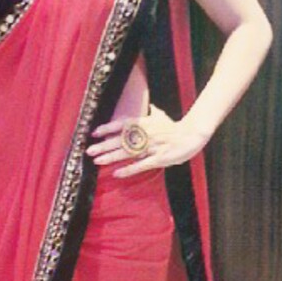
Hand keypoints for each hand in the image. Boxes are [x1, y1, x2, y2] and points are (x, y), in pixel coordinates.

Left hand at [86, 104, 211, 177]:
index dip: (107, 128)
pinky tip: (117, 173)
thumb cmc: (175, 127)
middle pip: (121, 140)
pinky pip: (141, 165)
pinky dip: (128, 169)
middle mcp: (144, 134)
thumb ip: (153, 113)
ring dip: (111, 157)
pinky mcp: (158, 159)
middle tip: (89, 151)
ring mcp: (151, 147)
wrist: (192, 135)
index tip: (94, 133)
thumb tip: (151, 107)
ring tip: (98, 161)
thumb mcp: (162, 117)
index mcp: (144, 123)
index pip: (122, 124)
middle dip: (104, 146)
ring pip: (128, 153)